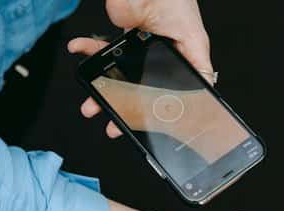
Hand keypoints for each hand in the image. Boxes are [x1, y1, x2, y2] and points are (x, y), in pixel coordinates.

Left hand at [68, 0, 212, 138]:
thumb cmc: (176, 3)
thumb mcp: (195, 38)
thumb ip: (200, 65)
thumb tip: (208, 89)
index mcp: (173, 63)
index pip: (160, 94)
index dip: (149, 112)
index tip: (139, 126)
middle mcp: (152, 60)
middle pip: (134, 91)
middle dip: (121, 108)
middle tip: (110, 123)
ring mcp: (132, 51)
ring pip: (114, 77)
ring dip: (99, 89)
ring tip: (89, 105)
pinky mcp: (117, 38)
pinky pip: (98, 48)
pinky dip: (85, 49)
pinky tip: (76, 50)